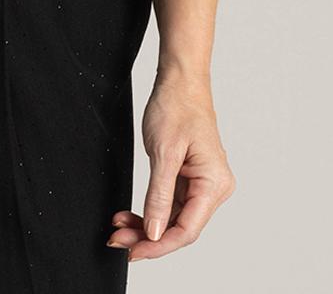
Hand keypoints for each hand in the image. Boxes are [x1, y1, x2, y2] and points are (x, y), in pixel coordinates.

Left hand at [105, 68, 235, 261]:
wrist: (178, 80)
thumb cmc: (177, 107)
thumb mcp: (164, 153)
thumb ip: (159, 196)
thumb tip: (155, 233)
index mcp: (214, 184)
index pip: (187, 229)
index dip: (159, 245)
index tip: (134, 251)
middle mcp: (212, 188)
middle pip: (180, 227)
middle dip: (148, 237)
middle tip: (117, 239)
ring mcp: (201, 184)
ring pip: (172, 218)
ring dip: (146, 225)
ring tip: (118, 227)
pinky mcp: (188, 178)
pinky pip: (169, 204)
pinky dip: (149, 210)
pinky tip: (130, 214)